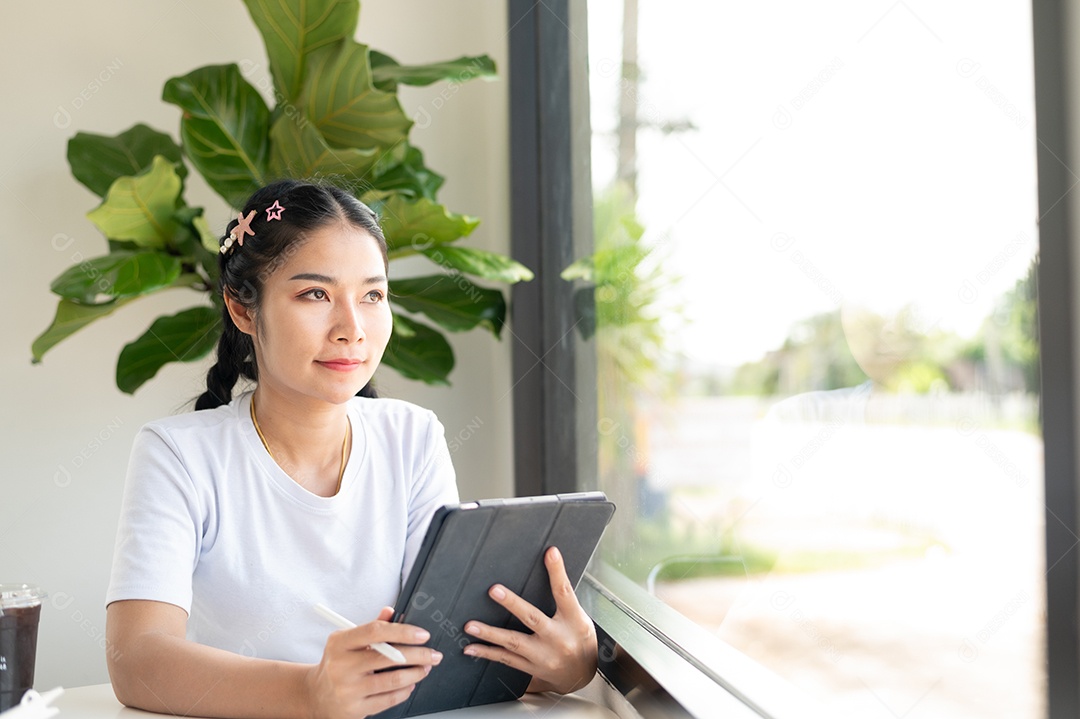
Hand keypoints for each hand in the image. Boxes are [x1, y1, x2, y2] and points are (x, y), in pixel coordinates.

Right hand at [304, 607, 442, 718]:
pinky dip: (405, 690)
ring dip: (416, 673)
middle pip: (389, 657)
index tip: (422, 634)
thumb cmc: (337, 664)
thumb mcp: (347, 641)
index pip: (375, 631)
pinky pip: (388, 699)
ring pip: (393, 680)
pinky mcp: (355, 709)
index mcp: (340, 643)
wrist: (315, 695)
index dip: (403, 631)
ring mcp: (348, 690)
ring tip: (425, 668)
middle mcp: (342, 666)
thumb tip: (391, 611)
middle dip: (419, 655)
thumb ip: (371, 627)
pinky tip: (410, 684)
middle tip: (433, 654)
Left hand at [462, 547, 597, 694]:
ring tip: (470, 625)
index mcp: (574, 621)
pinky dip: (487, 653)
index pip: (564, 592)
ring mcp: (543, 656)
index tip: (550, 553)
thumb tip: (550, 566)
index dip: (558, 572)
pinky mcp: (531, 667)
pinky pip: (506, 659)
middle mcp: (558, 638)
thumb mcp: (580, 617)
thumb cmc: (580, 640)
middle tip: (494, 590)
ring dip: (490, 633)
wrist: (582, 677)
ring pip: (513, 642)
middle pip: (533, 618)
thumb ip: (564, 599)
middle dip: (512, 604)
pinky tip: (471, 647)